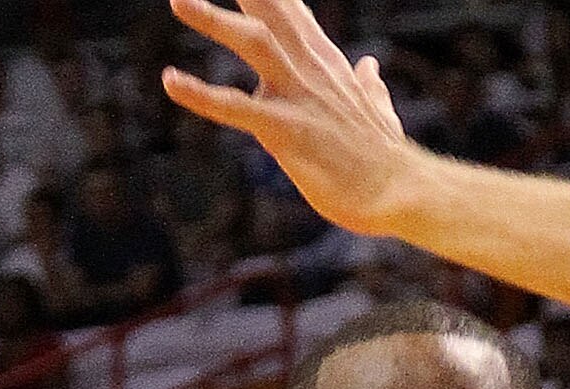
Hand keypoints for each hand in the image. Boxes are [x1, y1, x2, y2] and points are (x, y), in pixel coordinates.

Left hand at [159, 0, 413, 237]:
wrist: (398, 190)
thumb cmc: (384, 156)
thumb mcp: (376, 110)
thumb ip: (368, 86)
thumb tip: (370, 69)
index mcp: (323, 60)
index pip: (289, 8)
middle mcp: (308, 67)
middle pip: (271, 6)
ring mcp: (297, 96)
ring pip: (252, 43)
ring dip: (213, 20)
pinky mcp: (286, 132)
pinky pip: (235, 109)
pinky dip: (201, 94)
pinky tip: (170, 81)